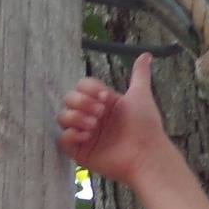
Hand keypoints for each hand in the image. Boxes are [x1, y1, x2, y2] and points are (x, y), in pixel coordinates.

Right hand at [57, 52, 169, 185]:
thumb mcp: (140, 95)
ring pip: (62, 117)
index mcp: (102, 102)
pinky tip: (88, 137)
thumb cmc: (145, 126)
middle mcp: (91, 116)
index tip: (107, 98)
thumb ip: (139, 75)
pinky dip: (71, 135)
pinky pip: (61, 139)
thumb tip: (146, 54)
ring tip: (95, 126)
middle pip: (68, 98)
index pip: (82, 86)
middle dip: (82, 102)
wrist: (146, 154)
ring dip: (76, 118)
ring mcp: (84, 134)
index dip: (90, 89)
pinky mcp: (79, 151)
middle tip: (101, 113)